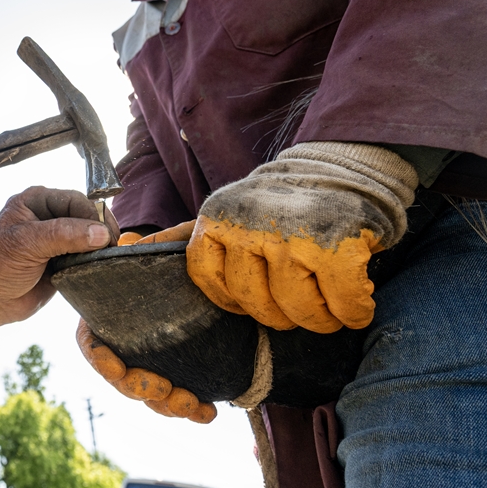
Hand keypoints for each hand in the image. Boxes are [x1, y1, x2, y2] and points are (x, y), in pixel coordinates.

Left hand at [0, 187, 115, 327]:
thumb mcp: (27, 244)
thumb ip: (63, 235)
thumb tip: (99, 233)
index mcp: (37, 202)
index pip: (77, 201)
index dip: (94, 216)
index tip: (107, 235)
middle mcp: (48, 217)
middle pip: (87, 218)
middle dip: (100, 232)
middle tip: (111, 249)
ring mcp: (57, 240)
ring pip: (90, 238)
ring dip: (99, 249)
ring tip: (105, 260)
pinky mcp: (63, 261)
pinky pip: (86, 258)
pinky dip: (94, 263)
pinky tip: (96, 270)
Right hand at [85, 220, 216, 423]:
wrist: (239, 265)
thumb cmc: (202, 246)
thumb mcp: (182, 238)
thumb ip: (157, 242)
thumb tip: (130, 245)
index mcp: (117, 308)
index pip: (91, 340)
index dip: (98, 358)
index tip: (116, 366)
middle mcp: (134, 337)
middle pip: (120, 376)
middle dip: (139, 388)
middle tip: (163, 388)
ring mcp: (160, 357)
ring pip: (150, 395)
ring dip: (167, 405)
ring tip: (192, 404)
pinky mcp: (188, 370)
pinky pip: (181, 400)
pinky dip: (193, 410)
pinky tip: (209, 412)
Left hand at [188, 142, 416, 332]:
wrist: (345, 168)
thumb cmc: (282, 202)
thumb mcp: (224, 209)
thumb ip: (179, 232)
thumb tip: (130, 246)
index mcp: (216, 219)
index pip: (208, 279)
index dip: (234, 300)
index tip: (258, 298)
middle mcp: (247, 226)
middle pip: (255, 303)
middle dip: (283, 317)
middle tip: (304, 310)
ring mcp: (290, 237)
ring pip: (297, 308)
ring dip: (320, 319)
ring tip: (330, 312)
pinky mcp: (334, 248)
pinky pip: (342, 303)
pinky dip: (354, 312)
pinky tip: (356, 307)